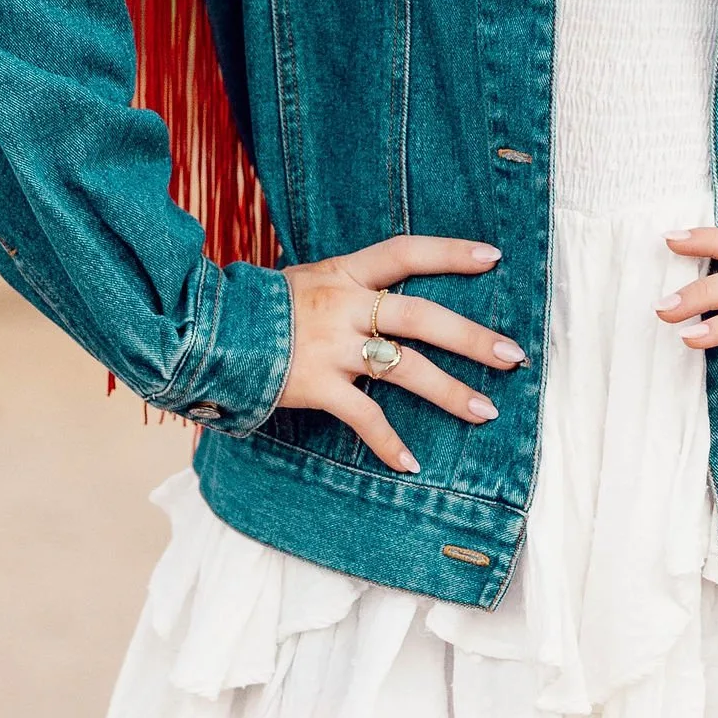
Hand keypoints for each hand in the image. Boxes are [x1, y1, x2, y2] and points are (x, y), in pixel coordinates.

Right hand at [280, 235, 522, 476]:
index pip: (404, 253)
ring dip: (450, 392)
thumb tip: (384, 298)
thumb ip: (344, 289)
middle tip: (513, 356)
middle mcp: (343, 307)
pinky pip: (363, 417)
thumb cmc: (258, 309)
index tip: (493, 257)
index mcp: (343, 274)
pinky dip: (388, 443)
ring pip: (405, 368)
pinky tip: (410, 464)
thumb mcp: (303, 282)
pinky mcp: (316, 385)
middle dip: (471, 337)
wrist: (204, 332)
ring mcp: (331, 347)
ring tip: (486, 413)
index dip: (449, 253)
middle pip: (421, 316)